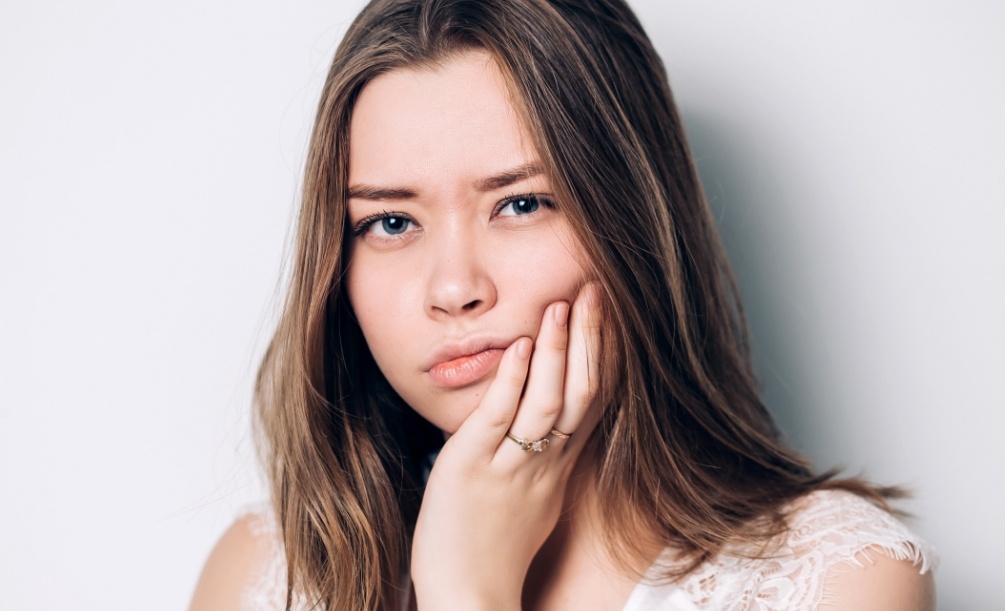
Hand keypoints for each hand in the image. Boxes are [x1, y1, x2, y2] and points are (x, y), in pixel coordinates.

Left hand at [410, 283, 602, 609]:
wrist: (468, 596)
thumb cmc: (493, 550)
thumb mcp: (533, 502)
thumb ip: (543, 461)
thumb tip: (549, 430)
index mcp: (560, 467)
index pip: (594, 401)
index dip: (605, 355)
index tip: (611, 314)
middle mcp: (545, 463)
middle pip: (582, 393)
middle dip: (592, 340)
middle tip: (597, 290)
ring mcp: (510, 466)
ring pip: (549, 402)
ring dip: (559, 350)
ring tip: (564, 304)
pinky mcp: (471, 468)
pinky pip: (499, 419)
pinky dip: (514, 380)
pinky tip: (521, 346)